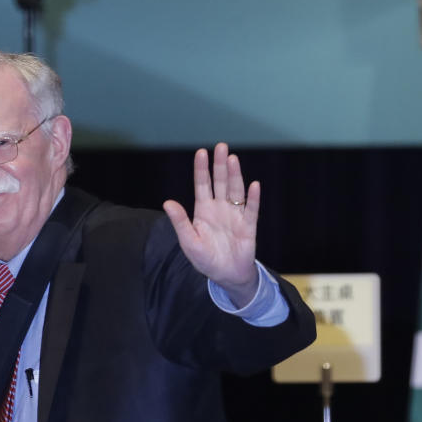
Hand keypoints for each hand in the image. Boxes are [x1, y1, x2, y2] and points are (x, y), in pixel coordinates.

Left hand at [163, 142, 259, 306]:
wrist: (226, 275)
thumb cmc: (205, 259)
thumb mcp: (188, 241)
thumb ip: (180, 222)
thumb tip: (167, 203)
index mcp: (203, 210)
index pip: (202, 185)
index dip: (202, 169)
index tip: (201, 152)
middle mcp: (220, 208)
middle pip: (220, 182)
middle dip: (220, 165)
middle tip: (221, 146)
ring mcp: (235, 215)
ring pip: (235, 191)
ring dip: (235, 176)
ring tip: (233, 159)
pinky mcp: (248, 226)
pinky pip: (251, 210)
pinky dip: (252, 198)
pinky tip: (253, 186)